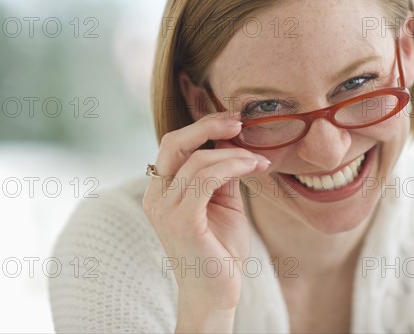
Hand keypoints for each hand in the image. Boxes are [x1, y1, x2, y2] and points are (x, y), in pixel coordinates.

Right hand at [142, 111, 270, 313]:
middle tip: (239, 122)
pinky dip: (231, 166)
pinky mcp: (181, 221)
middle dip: (209, 126)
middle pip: (174, 141)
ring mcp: (165, 209)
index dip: (203, 126)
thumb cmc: (220, 249)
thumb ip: (222, 174)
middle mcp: (156, 197)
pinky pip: (204, 179)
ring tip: (257, 160)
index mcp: (161, 190)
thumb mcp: (223, 202)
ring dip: (233, 153)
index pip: (174, 144)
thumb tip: (232, 142)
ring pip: (196, 160)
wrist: (217, 292)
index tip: (234, 121)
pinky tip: (252, 167)